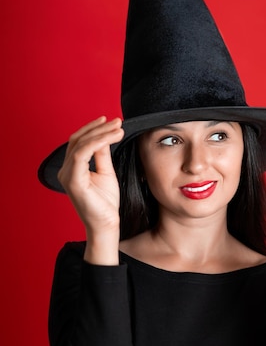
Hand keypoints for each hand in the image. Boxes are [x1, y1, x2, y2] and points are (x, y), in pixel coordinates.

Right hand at [57, 116, 124, 262]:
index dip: (94, 129)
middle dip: (98, 127)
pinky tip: (112, 137)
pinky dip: (98, 143)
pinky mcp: (74, 181)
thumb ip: (102, 155)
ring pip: (81, 144)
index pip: (79, 142)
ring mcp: (67, 175)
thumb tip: (104, 136)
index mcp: (72, 168)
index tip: (111, 120)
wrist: (107, 224)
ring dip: (101, 133)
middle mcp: (66, 170)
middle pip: (78, 140)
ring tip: (118, 128)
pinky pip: (83, 155)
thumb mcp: (106, 172)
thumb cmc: (106, 202)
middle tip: (117, 121)